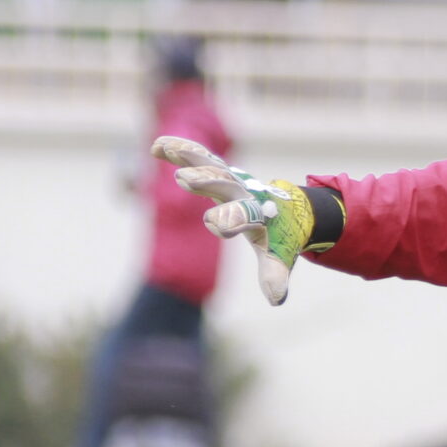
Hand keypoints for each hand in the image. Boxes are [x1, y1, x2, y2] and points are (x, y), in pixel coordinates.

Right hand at [153, 137, 317, 304]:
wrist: (289, 209)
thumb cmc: (279, 236)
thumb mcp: (278, 255)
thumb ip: (274, 274)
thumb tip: (276, 300)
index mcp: (259, 214)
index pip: (245, 216)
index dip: (232, 219)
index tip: (217, 225)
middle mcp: (245, 193)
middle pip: (226, 184)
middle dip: (208, 181)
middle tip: (186, 178)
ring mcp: (232, 180)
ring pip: (211, 165)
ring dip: (191, 157)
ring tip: (166, 150)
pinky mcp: (220, 172)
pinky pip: (201, 158)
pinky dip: (181, 150)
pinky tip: (157, 146)